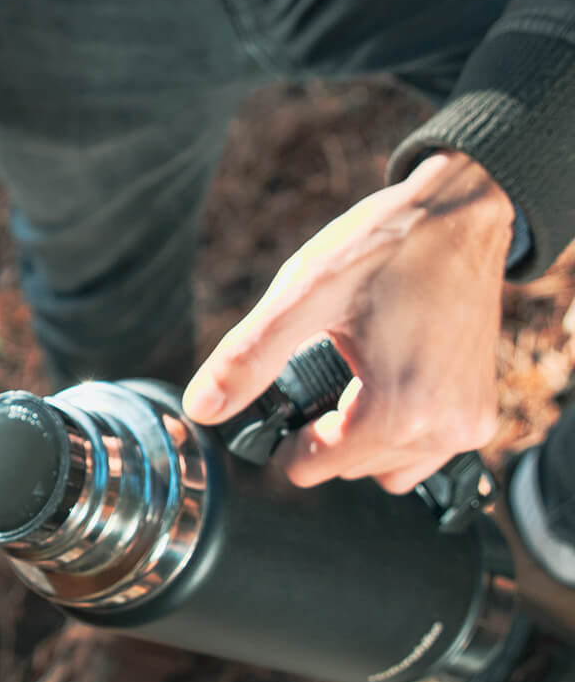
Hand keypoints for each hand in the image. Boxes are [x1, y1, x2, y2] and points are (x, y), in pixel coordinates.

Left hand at [182, 151, 514, 492]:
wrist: (463, 212)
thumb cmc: (387, 245)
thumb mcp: (304, 293)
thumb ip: (248, 357)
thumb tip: (200, 409)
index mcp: (399, 411)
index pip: (309, 468)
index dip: (286, 432)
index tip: (291, 387)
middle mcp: (443, 430)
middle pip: (345, 470)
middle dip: (325, 428)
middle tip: (330, 363)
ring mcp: (468, 426)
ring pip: (383, 468)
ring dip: (359, 435)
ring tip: (359, 370)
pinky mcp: (481, 415)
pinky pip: (420, 453)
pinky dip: (396, 429)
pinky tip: (388, 377)